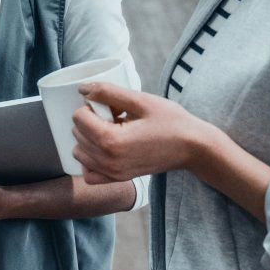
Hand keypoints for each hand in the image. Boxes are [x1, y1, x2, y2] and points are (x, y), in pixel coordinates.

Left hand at [70, 83, 214, 183]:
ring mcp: (113, 174)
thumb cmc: (171, 122)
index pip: (78, 118)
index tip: (109, 105)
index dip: (91, 106)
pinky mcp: (119, 179)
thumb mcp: (141, 101)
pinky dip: (90, 160)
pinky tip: (106, 148)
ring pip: (79, 154)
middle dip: (89, 121)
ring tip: (111, 130)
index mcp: (112, 141)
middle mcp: (109, 161)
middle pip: (77, 134)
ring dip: (88, 139)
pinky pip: (89, 174)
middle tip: (113, 116)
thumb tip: (82, 89)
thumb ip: (108, 92)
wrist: (193, 147)